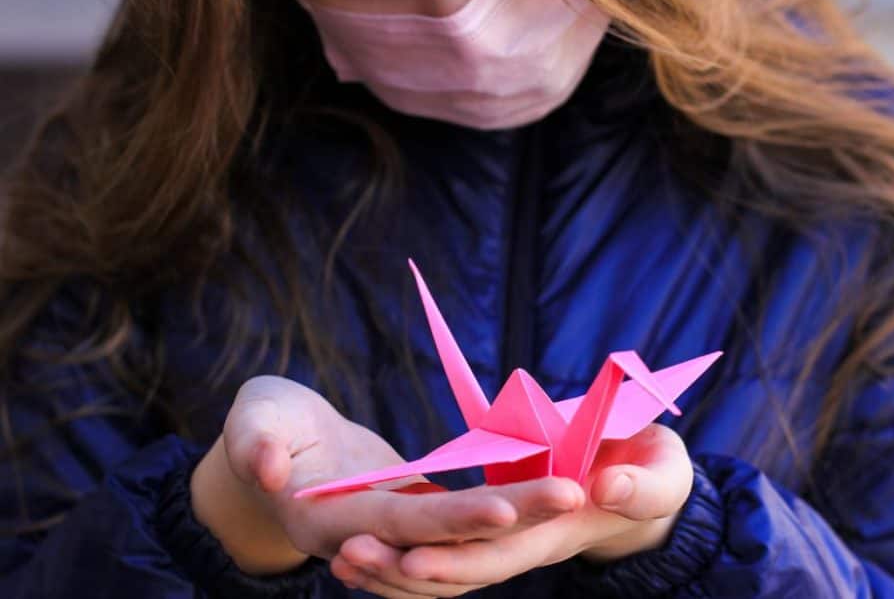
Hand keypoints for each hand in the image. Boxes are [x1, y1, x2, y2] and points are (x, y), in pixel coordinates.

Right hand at [191, 376, 586, 575]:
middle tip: (572, 493)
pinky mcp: (416, 510)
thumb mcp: (252, 420)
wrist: (275, 445)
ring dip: (520, 517)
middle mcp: (374, 537)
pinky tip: (547, 488)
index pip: (405, 524)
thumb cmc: (261, 424)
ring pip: (466, 534)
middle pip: (452, 534)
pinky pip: (465, 518)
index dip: (453, 520)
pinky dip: (504, 509)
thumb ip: (256, 443)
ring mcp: (399, 527)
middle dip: (512, 517)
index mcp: (336, 521)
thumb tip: (270, 469)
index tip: (506, 509)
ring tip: (576, 489)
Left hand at [330, 423, 692, 597]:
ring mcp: (506, 540)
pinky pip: (442, 549)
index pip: (500, 556)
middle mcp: (523, 546)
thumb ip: (644, 483)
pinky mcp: (492, 526)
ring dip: (391, 569)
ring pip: (442, 569)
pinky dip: (401, 554)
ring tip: (339, 555)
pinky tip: (360, 545)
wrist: (647, 481)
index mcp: (558, 532)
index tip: (410, 557)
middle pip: (456, 572)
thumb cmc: (659, 470)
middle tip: (348, 552)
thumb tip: (606, 486)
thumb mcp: (666, 473)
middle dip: (403, 570)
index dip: (456, 559)